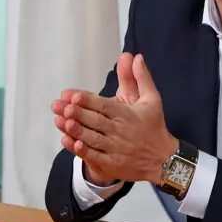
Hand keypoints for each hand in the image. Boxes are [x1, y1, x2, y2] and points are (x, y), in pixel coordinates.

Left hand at [52, 53, 177, 184]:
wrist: (164, 160)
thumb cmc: (154, 126)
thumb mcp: (151, 99)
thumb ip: (140, 77)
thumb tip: (135, 57)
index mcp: (126, 114)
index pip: (103, 105)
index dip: (86, 100)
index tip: (70, 95)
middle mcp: (120, 131)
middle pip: (94, 121)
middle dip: (75, 113)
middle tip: (57, 106)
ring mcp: (116, 149)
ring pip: (92, 138)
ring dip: (75, 130)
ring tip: (59, 121)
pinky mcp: (112, 164)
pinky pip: (94, 156)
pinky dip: (81, 150)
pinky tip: (69, 142)